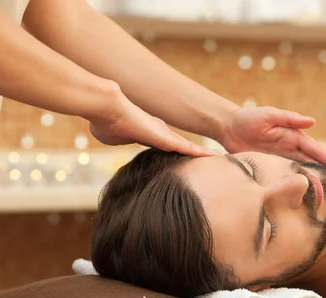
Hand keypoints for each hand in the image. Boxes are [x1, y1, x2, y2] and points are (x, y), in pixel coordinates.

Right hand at [88, 89, 214, 156]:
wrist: (108, 109)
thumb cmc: (104, 121)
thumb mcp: (112, 137)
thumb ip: (119, 140)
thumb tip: (116, 138)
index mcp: (150, 135)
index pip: (169, 146)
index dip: (180, 152)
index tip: (189, 159)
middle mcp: (162, 133)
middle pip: (184, 147)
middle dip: (198, 154)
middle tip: (214, 160)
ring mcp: (166, 136)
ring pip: (191, 148)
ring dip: (204, 155)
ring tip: (221, 160)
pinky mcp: (168, 139)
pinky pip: (189, 149)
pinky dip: (202, 155)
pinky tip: (215, 160)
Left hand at [221, 106, 325, 189]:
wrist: (228, 128)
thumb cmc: (249, 118)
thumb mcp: (269, 115)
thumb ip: (289, 118)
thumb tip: (311, 122)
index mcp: (294, 137)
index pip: (316, 151)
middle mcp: (292, 151)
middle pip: (315, 166)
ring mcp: (282, 162)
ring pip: (303, 176)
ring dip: (316, 187)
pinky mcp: (270, 171)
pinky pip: (286, 182)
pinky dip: (296, 190)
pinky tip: (303, 201)